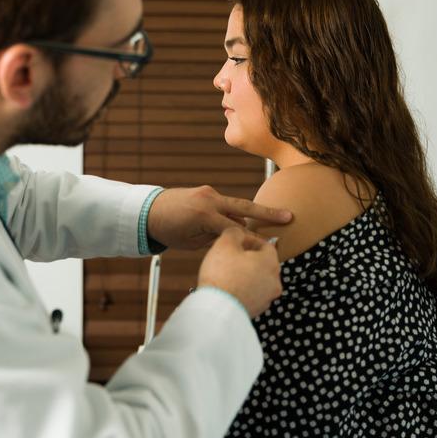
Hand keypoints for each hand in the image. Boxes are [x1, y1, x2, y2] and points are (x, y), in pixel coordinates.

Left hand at [147, 186, 291, 249]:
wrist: (148, 211)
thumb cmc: (168, 231)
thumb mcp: (191, 242)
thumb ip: (215, 238)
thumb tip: (236, 237)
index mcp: (204, 215)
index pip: (235, 229)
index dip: (252, 239)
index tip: (268, 246)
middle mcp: (208, 199)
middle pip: (244, 207)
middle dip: (267, 213)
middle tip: (288, 216)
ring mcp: (208, 192)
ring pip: (235, 206)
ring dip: (248, 215)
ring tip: (272, 220)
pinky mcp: (206, 191)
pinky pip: (225, 203)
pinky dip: (233, 213)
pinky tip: (240, 222)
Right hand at [197, 227, 281, 317]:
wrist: (218, 309)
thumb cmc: (223, 273)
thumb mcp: (225, 244)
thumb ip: (234, 232)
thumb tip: (239, 233)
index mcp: (271, 262)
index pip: (267, 245)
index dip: (251, 240)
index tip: (236, 241)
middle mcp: (275, 281)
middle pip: (264, 264)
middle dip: (249, 258)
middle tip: (231, 257)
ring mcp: (267, 298)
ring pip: (258, 280)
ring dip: (247, 275)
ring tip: (228, 273)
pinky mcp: (257, 311)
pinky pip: (252, 295)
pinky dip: (244, 290)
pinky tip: (229, 288)